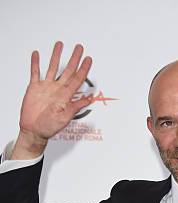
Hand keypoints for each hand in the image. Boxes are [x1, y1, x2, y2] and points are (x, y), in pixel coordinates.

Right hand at [12, 41, 92, 157]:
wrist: (34, 130)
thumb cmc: (50, 126)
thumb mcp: (66, 117)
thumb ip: (77, 106)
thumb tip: (90, 99)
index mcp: (66, 96)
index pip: (77, 79)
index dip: (84, 69)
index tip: (88, 59)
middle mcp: (57, 89)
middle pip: (68, 70)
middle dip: (74, 58)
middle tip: (79, 48)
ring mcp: (46, 87)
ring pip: (52, 67)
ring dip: (56, 56)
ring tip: (60, 45)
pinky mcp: (35, 88)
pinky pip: (35, 73)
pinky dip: (35, 63)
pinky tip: (37, 54)